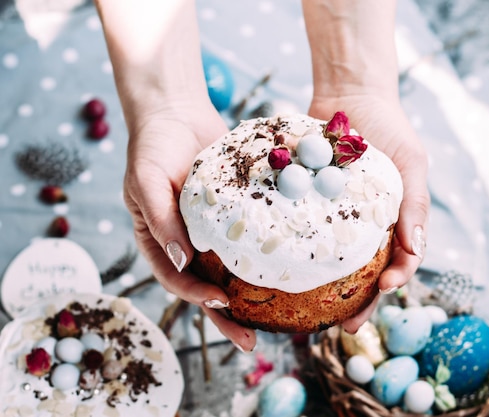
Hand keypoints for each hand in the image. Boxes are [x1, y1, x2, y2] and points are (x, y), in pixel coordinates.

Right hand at [122, 99, 257, 351]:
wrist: (177, 113)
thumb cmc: (152, 146)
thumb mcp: (146, 181)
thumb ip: (160, 220)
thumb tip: (181, 259)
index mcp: (160, 241)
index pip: (176, 279)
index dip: (196, 296)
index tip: (221, 305)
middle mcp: (187, 242)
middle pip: (206, 287)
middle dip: (227, 318)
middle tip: (251, 342)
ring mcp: (212, 231)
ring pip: (232, 270)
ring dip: (250, 296)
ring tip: (278, 321)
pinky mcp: (235, 214)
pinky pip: (250, 239)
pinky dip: (264, 256)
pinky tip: (287, 271)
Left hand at [308, 94, 430, 332]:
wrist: (350, 94)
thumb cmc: (389, 127)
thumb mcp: (410, 162)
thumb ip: (415, 205)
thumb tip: (417, 251)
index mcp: (396, 220)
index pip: (402, 261)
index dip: (395, 281)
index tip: (382, 291)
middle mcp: (366, 225)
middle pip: (365, 274)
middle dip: (358, 302)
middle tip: (343, 326)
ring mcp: (337, 218)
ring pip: (332, 263)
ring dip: (326, 290)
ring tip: (311, 314)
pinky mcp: (310, 206)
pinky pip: (304, 233)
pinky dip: (298, 255)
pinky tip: (284, 273)